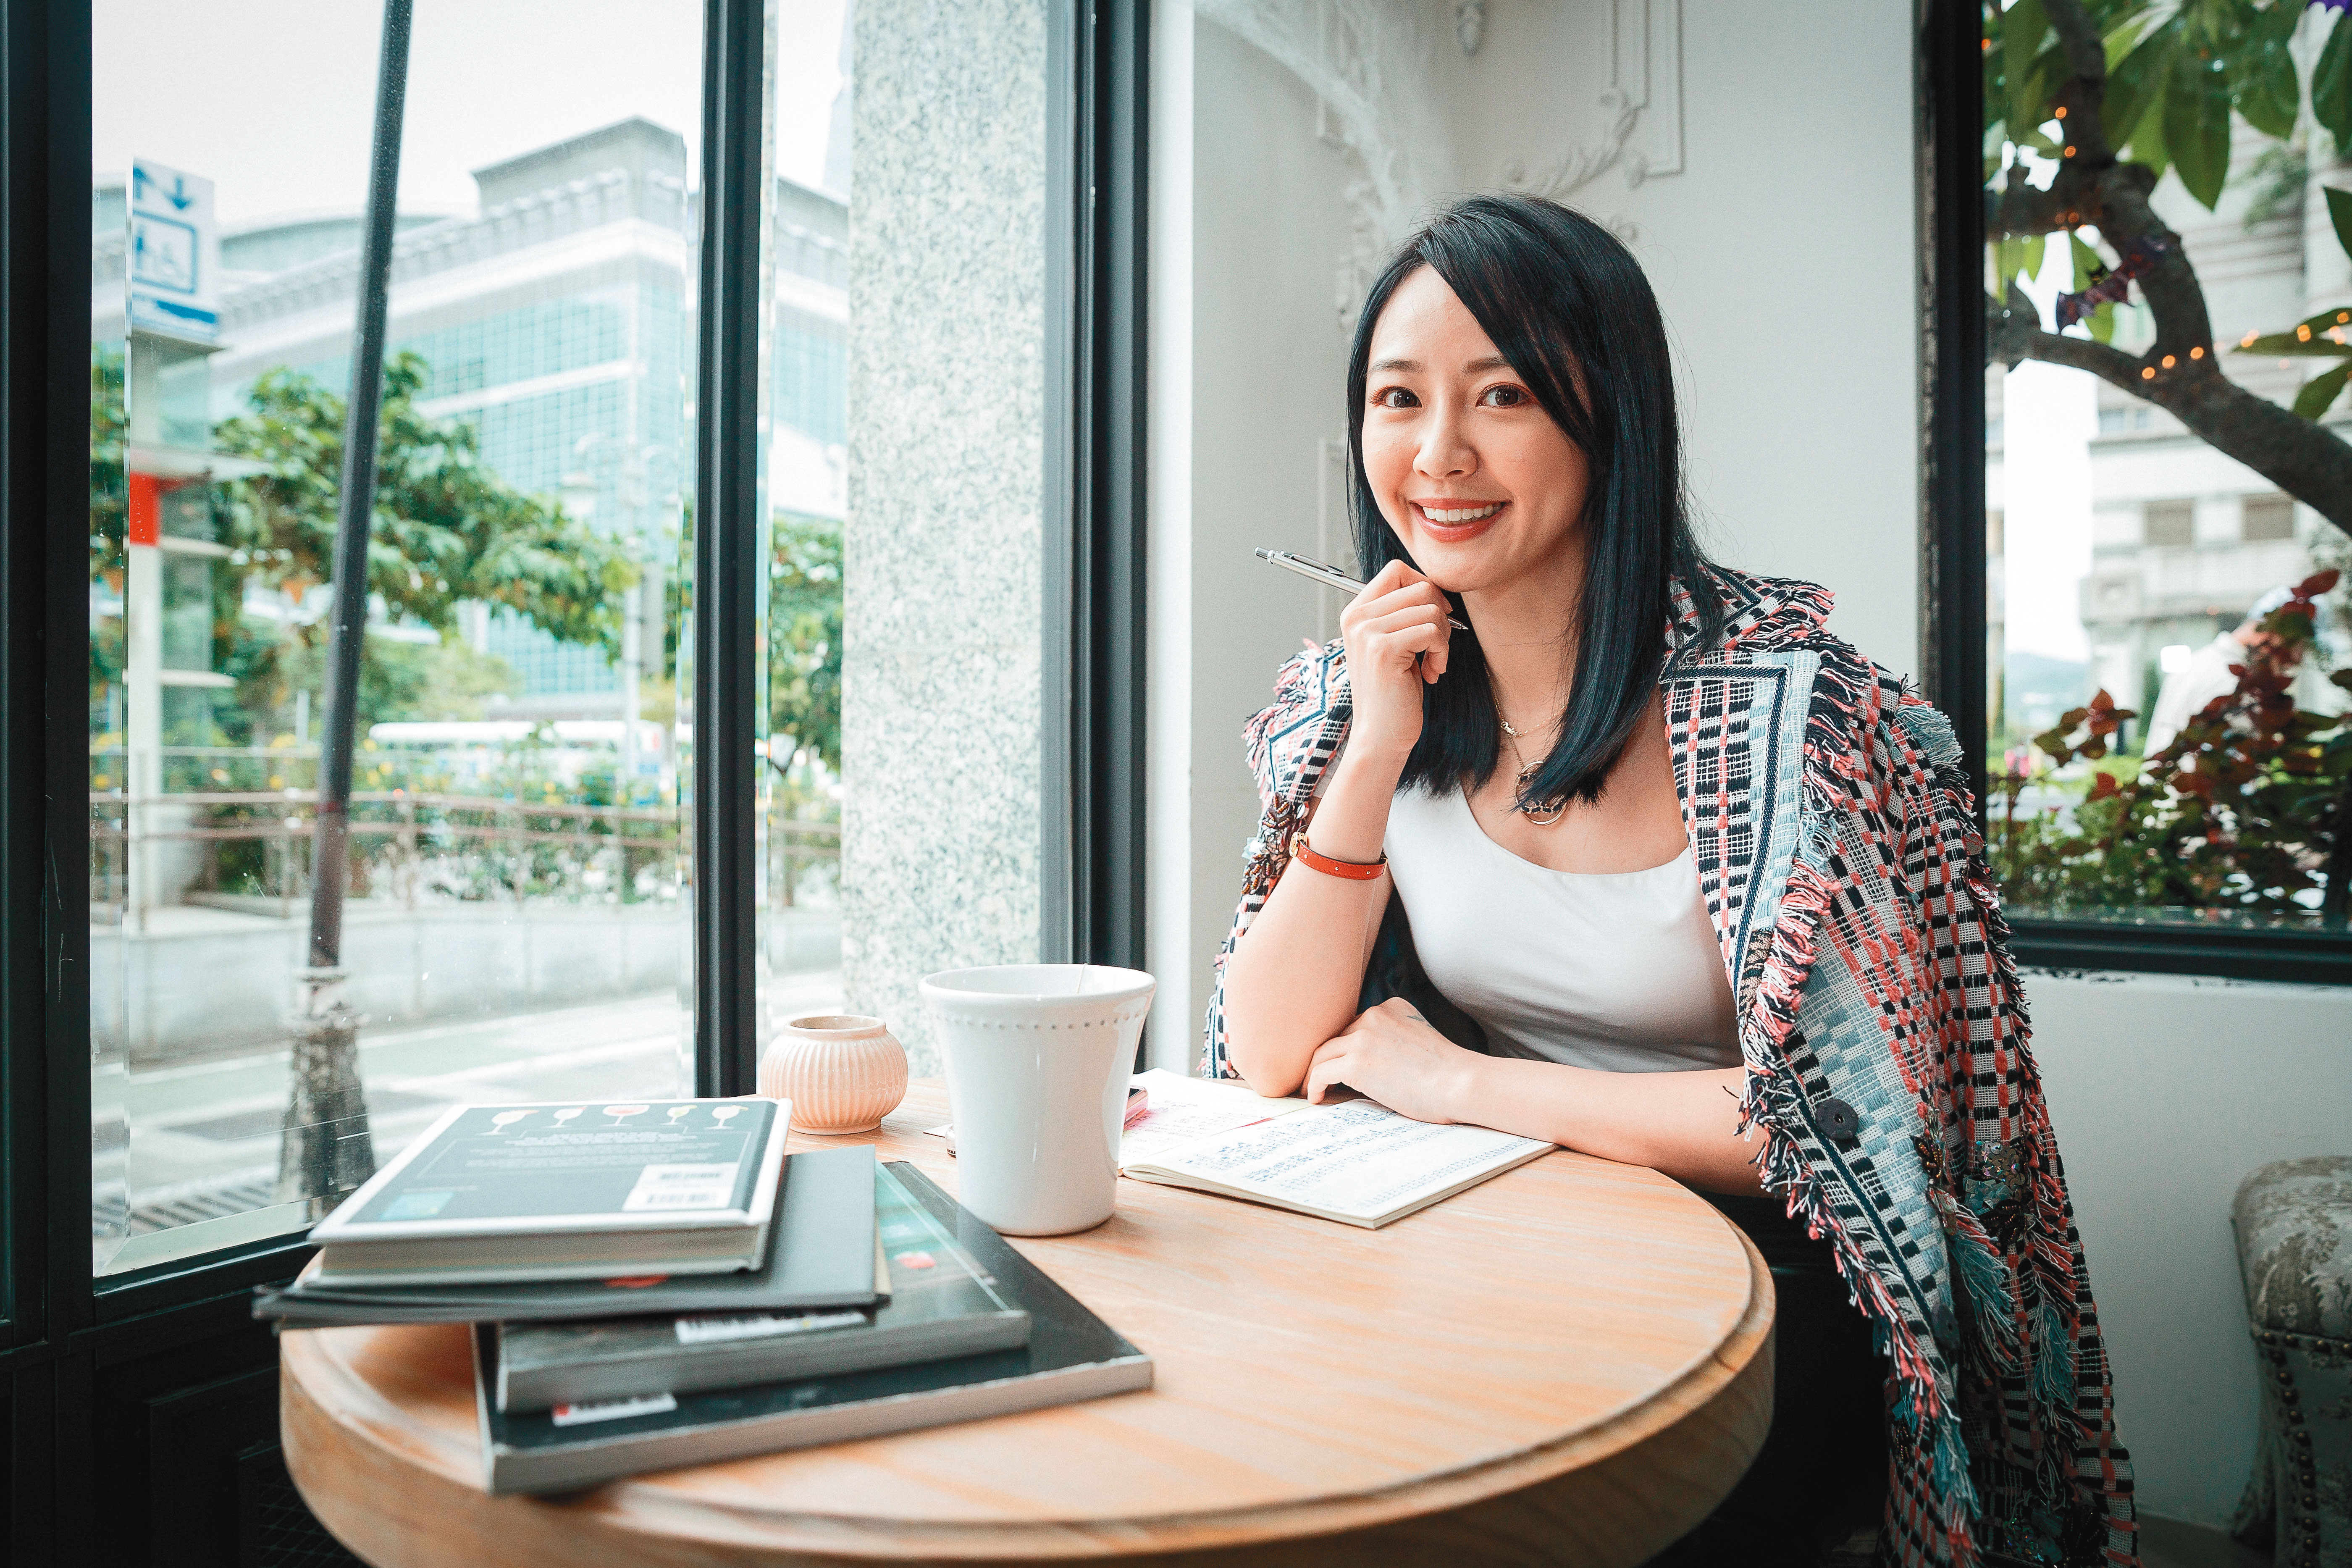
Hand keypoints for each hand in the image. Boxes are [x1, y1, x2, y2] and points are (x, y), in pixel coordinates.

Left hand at [1303, 998, 1479, 1124]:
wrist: (1460, 1083)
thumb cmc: (1449, 1075)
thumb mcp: (1420, 1041)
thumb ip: (1396, 1041)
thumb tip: (1374, 1065)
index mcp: (1392, 1008)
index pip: (1356, 1026)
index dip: (1344, 1048)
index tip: (1338, 1065)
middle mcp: (1374, 1015)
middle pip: (1336, 1038)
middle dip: (1326, 1059)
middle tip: (1317, 1079)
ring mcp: (1363, 1037)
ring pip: (1323, 1054)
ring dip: (1314, 1073)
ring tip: (1312, 1090)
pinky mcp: (1356, 1062)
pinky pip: (1320, 1072)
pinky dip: (1314, 1086)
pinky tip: (1317, 1098)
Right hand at [1340, 561, 1453, 762]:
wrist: (1380, 735)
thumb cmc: (1393, 692)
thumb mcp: (1393, 643)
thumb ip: (1402, 613)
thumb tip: (1434, 585)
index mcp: (1356, 611)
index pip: (1397, 570)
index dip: (1425, 587)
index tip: (1433, 616)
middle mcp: (1356, 617)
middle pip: (1419, 585)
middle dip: (1440, 614)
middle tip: (1437, 645)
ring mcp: (1367, 632)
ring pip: (1430, 607)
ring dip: (1443, 637)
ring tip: (1432, 662)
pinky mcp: (1383, 649)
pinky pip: (1432, 630)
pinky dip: (1442, 652)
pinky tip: (1431, 673)